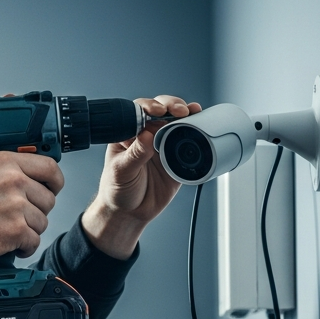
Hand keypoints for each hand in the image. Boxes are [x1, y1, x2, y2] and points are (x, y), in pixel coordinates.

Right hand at [0, 150, 63, 279]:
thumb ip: (7, 170)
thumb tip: (31, 175)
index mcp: (5, 163)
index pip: (49, 167)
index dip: (54, 182)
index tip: (51, 189)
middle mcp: (13, 181)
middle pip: (48, 199)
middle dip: (36, 212)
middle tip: (16, 217)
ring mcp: (16, 206)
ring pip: (42, 222)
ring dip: (28, 231)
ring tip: (6, 230)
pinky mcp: (15, 230)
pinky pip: (34, 242)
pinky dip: (23, 247)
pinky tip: (7, 244)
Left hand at [83, 95, 202, 258]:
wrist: (130, 212)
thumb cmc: (117, 190)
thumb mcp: (121, 172)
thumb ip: (134, 155)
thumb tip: (146, 134)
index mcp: (127, 134)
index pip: (138, 112)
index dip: (149, 106)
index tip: (157, 110)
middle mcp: (146, 135)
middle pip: (161, 111)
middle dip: (171, 106)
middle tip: (180, 110)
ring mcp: (162, 145)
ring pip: (177, 123)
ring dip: (187, 114)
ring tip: (193, 112)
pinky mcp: (177, 157)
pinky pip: (189, 141)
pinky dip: (197, 131)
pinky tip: (202, 126)